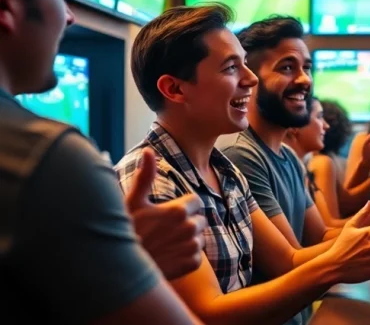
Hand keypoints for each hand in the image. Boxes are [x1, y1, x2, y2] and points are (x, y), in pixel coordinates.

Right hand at [125, 148, 206, 280]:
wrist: (120, 269)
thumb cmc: (126, 231)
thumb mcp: (133, 202)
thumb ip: (146, 176)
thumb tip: (149, 150)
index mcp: (179, 210)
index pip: (196, 203)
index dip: (183, 208)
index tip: (167, 215)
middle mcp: (189, 228)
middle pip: (198, 221)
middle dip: (185, 224)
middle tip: (164, 232)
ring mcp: (191, 247)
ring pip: (198, 239)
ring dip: (186, 241)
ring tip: (165, 245)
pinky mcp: (191, 263)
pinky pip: (196, 257)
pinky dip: (186, 258)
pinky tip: (169, 257)